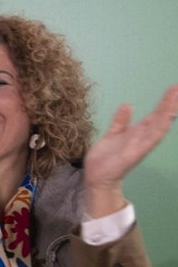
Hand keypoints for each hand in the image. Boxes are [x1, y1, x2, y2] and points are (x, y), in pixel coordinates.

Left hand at [84, 84, 177, 216]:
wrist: (96, 178)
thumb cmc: (105, 158)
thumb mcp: (112, 134)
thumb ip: (121, 121)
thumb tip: (128, 104)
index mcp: (137, 133)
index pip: (154, 115)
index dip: (163, 103)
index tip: (173, 89)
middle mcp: (142, 138)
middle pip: (159, 118)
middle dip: (169, 104)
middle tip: (177, 88)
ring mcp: (141, 145)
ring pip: (158, 126)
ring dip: (167, 112)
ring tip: (175, 97)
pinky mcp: (136, 152)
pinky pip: (150, 139)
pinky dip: (159, 128)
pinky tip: (166, 118)